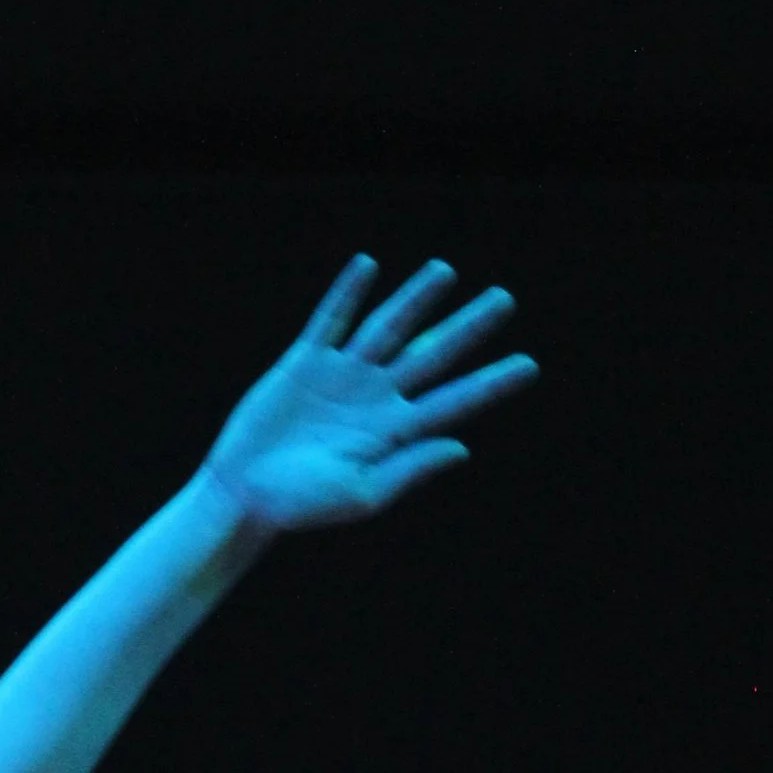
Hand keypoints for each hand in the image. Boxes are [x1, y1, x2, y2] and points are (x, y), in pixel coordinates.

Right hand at [205, 253, 535, 533]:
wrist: (245, 495)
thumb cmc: (302, 506)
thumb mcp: (361, 495)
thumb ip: (410, 469)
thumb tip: (462, 446)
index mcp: (394, 433)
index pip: (453, 401)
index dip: (490, 382)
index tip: (528, 365)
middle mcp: (375, 398)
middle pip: (431, 354)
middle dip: (468, 327)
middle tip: (505, 299)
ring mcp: (341, 376)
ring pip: (388, 328)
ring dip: (416, 299)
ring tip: (446, 271)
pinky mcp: (304, 363)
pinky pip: (331, 320)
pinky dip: (348, 294)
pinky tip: (368, 267)